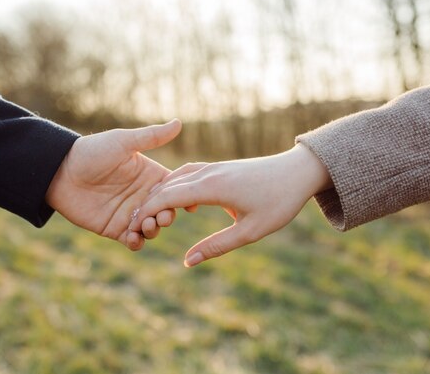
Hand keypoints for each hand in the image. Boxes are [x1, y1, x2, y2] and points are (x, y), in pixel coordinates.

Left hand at [46, 119, 181, 249]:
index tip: (189, 202)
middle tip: (163, 216)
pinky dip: (137, 242)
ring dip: (154, 230)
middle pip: (166, 211)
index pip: (174, 189)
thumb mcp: (123, 142)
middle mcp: (143, 196)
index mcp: (150, 176)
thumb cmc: (92, 151)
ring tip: (147, 225)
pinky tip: (134, 238)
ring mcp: (130, 214)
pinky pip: (133, 241)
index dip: (183, 196)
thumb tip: (179, 122)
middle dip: (168, 216)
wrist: (60, 171)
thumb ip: (152, 137)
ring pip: (152, 228)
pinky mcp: (115, 228)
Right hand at [129, 144, 331, 265]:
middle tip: (131, 225)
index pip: (169, 196)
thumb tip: (187, 262)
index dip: (147, 211)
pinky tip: (178, 200)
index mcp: (213, 186)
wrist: (298, 171)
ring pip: (177, 177)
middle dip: (147, 204)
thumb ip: (217, 246)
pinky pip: (189, 173)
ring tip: (148, 214)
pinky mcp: (220, 167)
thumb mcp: (250, 231)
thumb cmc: (279, 202)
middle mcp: (209, 173)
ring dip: (160, 193)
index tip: (132, 226)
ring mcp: (214, 167)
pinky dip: (175, 185)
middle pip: (167, 185)